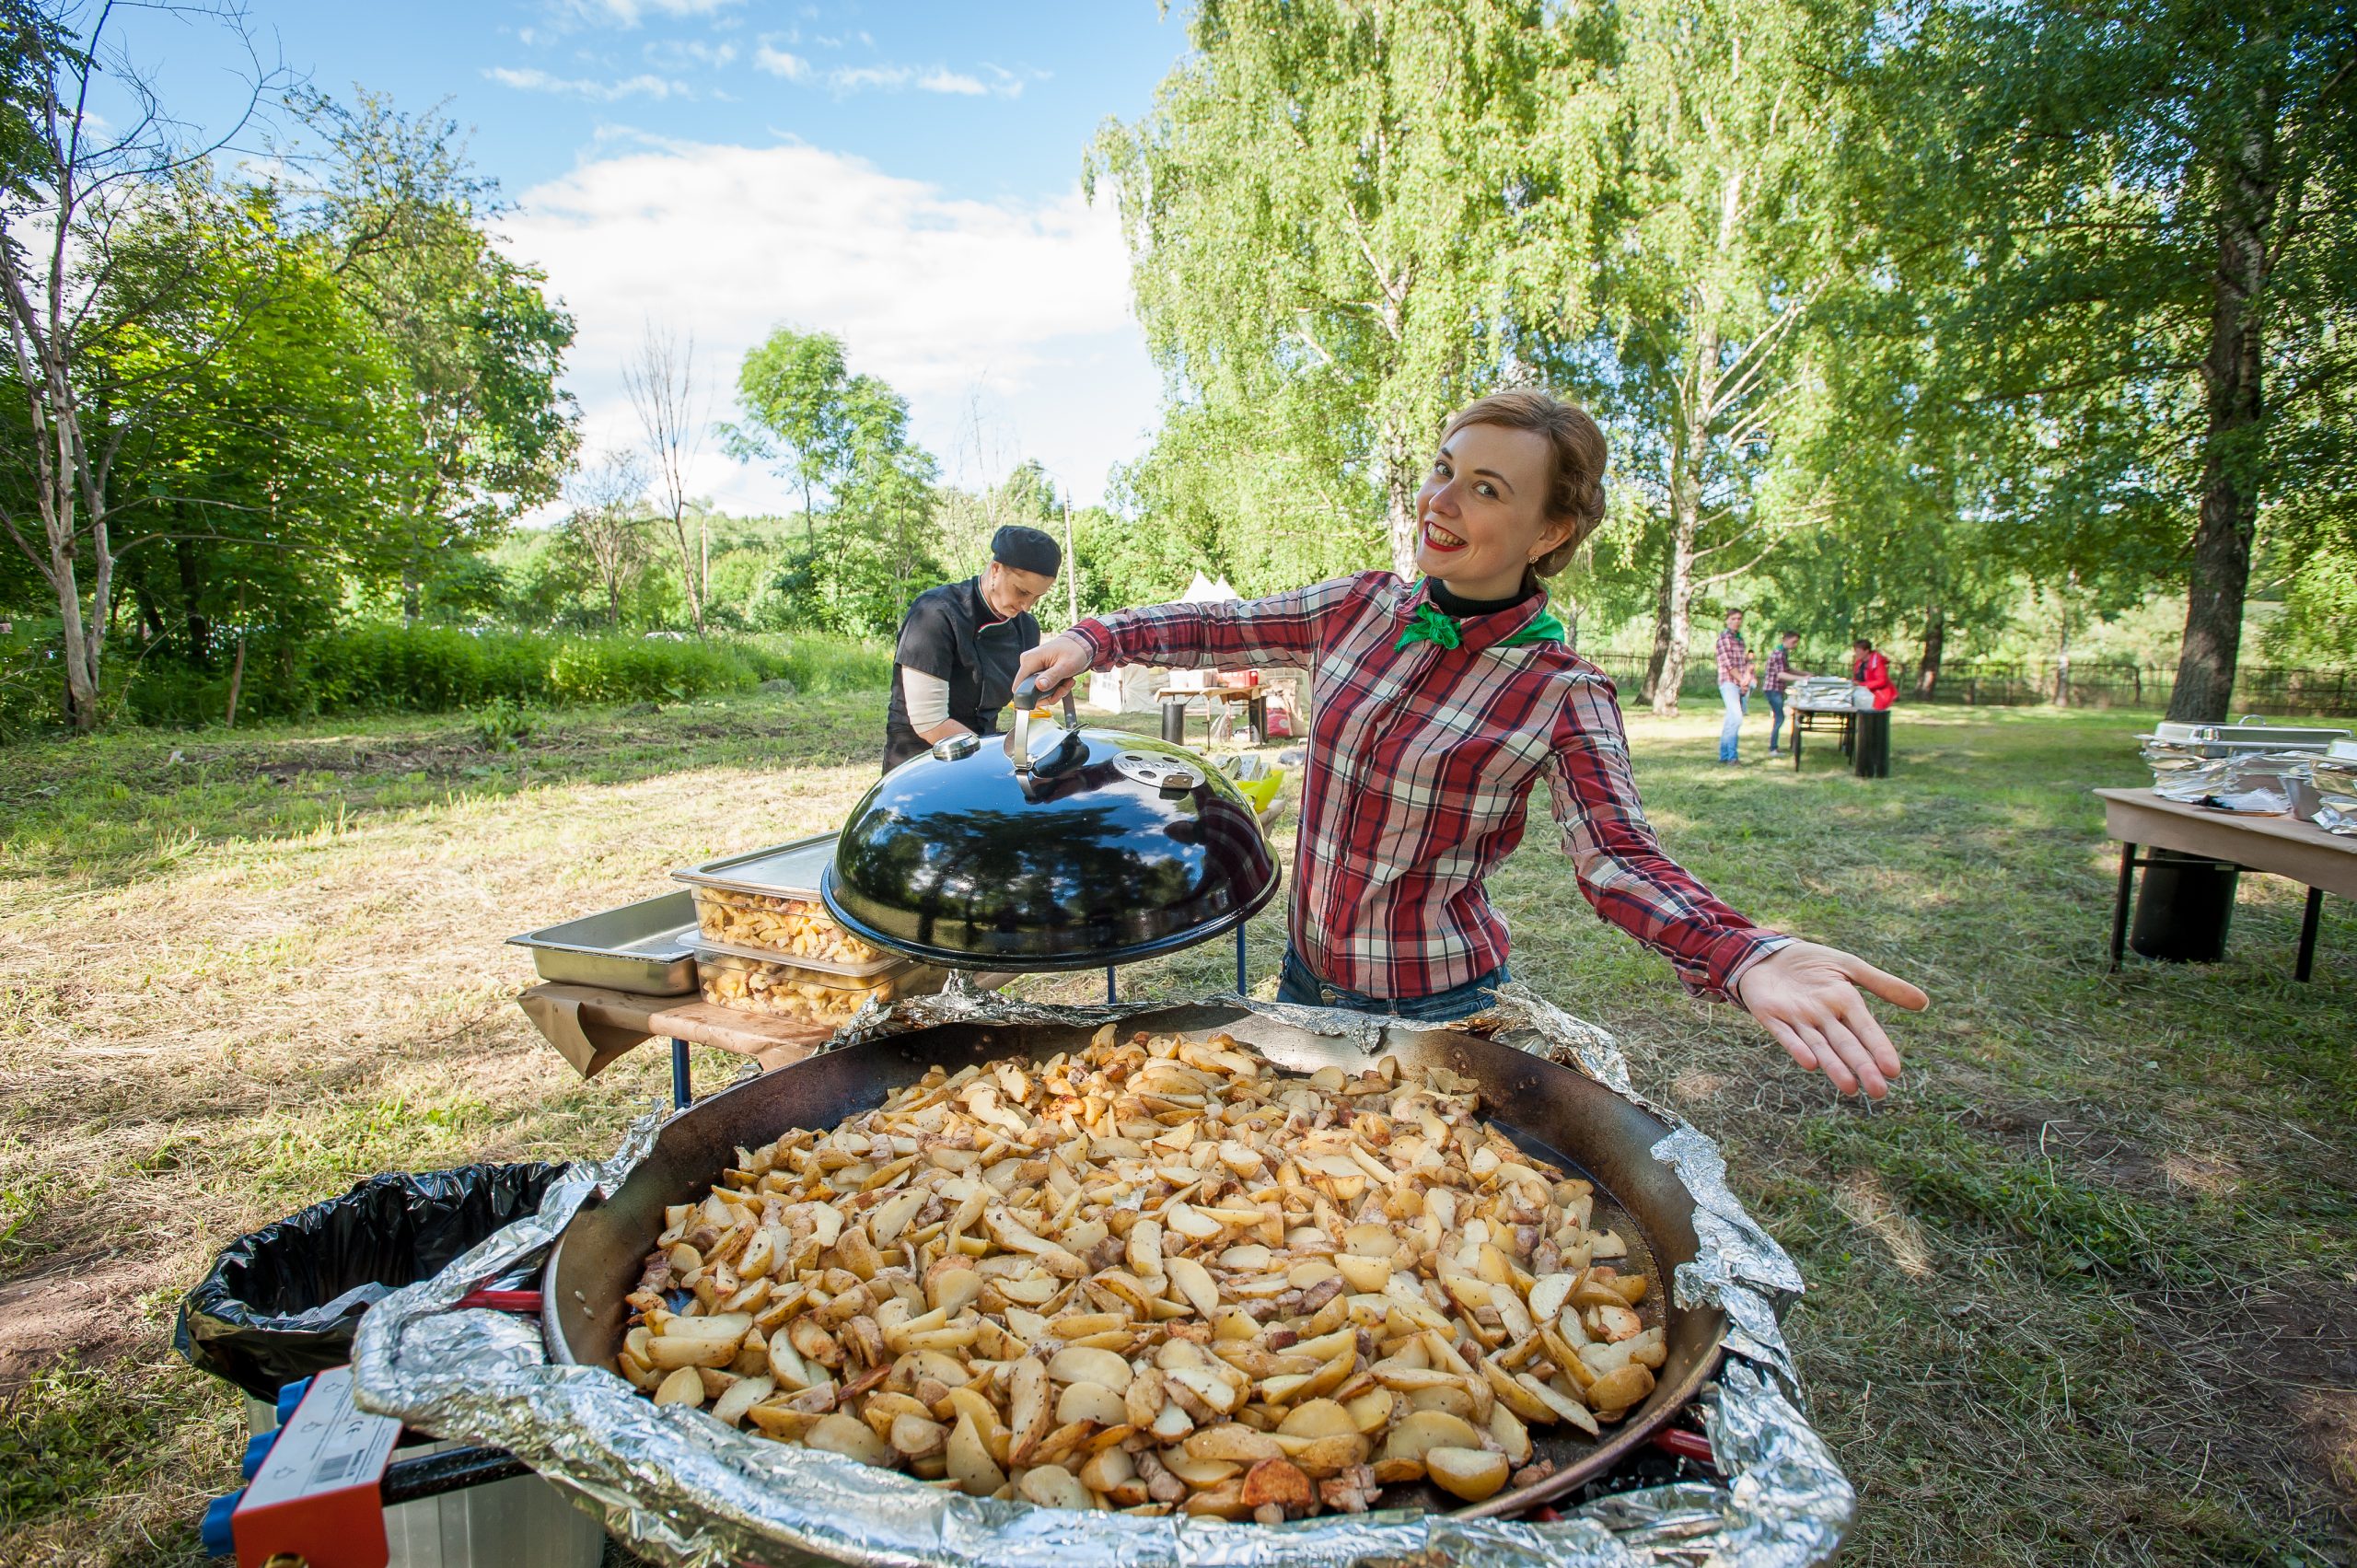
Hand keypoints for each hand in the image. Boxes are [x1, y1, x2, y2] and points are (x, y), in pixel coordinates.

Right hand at [1016, 634, 1092, 704]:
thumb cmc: (1074, 651)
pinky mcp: (1038, 673)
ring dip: (1055, 692)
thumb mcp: (1066, 665)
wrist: (1079, 645)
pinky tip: (1064, 682)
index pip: (1019, 687)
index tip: (1050, 696)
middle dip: (1049, 695)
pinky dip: (1055, 689)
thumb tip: (1039, 685)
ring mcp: (1032, 669)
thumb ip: (1052, 676)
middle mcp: (1027, 664)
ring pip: (1038, 692)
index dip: (1031, 698)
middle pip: (1030, 693)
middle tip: (1064, 688)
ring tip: (1067, 683)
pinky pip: (1042, 688)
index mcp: (1030, 660)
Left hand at [1734, 940, 1927, 1098]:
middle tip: (1878, 1091)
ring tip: (1849, 1087)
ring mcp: (1797, 1019)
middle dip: (1862, 1066)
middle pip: (1846, 1044)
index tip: (1894, 1070)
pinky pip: (1785, 1035)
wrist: (1766, 953)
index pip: (1866, 1029)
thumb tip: (1924, 1003)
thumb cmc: (1811, 963)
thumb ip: (1882, 984)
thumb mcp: (1848, 966)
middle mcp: (1824, 1017)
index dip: (1879, 1048)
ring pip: (1819, 1046)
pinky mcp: (1771, 1016)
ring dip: (1834, 1066)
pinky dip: (1797, 1048)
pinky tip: (1810, 1063)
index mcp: (1845, 1004)